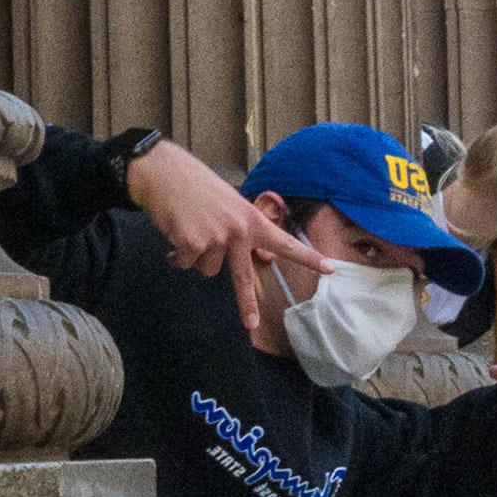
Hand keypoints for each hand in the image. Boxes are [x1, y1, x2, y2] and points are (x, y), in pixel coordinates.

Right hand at [126, 139, 332, 331]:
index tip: (331, 269)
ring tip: (189, 230)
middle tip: (252, 324)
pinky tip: (175, 233)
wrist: (166, 173)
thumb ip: (238, 229)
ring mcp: (215, 238)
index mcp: (252, 219)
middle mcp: (238, 231)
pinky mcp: (192, 243)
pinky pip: (184, 263)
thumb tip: (227, 260)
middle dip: (246, 304)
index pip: (285, 242)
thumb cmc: (197, 186)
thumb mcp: (229, 203)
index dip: (308, 258)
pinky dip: (177, 255)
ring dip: (196, 256)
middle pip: (243, 277)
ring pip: (207, 269)